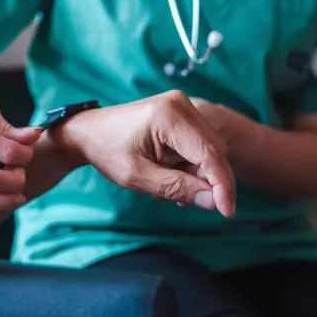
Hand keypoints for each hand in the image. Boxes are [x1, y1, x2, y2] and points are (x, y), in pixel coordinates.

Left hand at [52, 91, 235, 216]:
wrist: (89, 131)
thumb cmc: (107, 151)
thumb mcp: (137, 176)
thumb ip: (176, 187)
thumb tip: (214, 202)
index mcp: (169, 115)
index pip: (210, 153)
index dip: (223, 185)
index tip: (227, 213)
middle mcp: (181, 103)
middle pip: (214, 150)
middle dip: (207, 180)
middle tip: (180, 199)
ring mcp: (182, 105)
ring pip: (209, 148)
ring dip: (196, 172)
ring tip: (165, 181)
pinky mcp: (180, 111)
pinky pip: (199, 143)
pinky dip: (190, 163)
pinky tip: (169, 171)